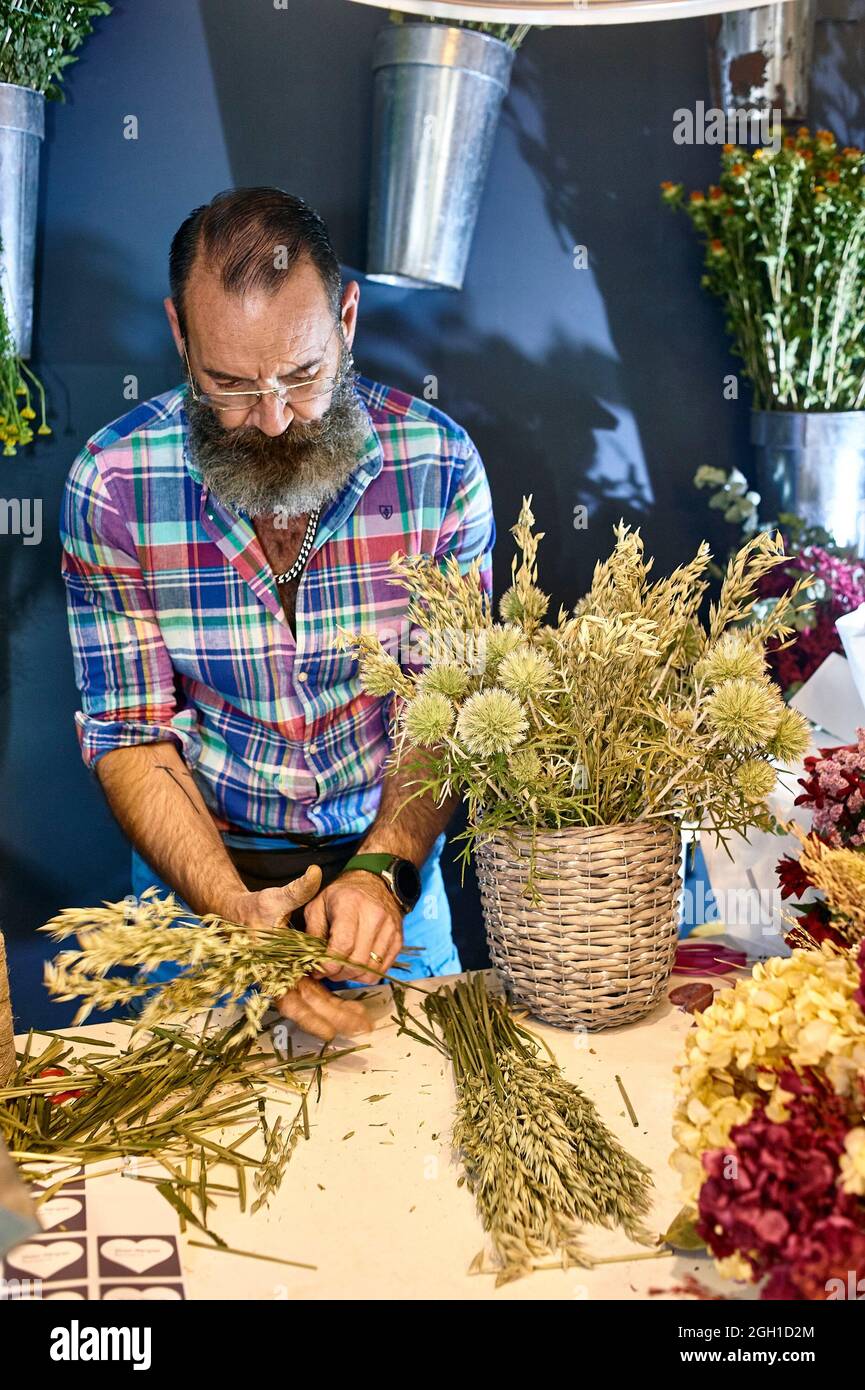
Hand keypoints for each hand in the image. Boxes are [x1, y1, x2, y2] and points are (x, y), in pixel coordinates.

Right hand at [222, 865, 369, 1041]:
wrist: (238, 916)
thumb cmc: (254, 910)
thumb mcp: (274, 899)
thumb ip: (296, 891)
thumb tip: (314, 873)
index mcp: (272, 969)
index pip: (291, 1000)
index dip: (310, 1017)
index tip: (330, 1030)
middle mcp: (280, 980)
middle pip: (309, 1008)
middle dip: (335, 1019)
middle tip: (362, 1028)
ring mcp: (289, 981)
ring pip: (315, 1004)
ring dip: (338, 1014)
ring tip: (363, 1023)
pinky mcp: (296, 978)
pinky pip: (316, 996)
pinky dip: (333, 1004)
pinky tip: (352, 1011)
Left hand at [304, 870, 403, 983]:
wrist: (374, 883)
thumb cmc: (342, 895)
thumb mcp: (318, 905)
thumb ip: (312, 931)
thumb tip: (313, 959)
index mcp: (350, 904)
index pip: (343, 945)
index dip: (328, 965)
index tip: (318, 969)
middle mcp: (374, 916)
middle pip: (357, 962)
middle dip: (338, 974)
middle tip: (328, 971)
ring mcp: (390, 929)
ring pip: (370, 970)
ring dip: (352, 976)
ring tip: (341, 968)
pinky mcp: (398, 940)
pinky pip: (381, 970)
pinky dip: (366, 974)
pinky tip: (356, 965)